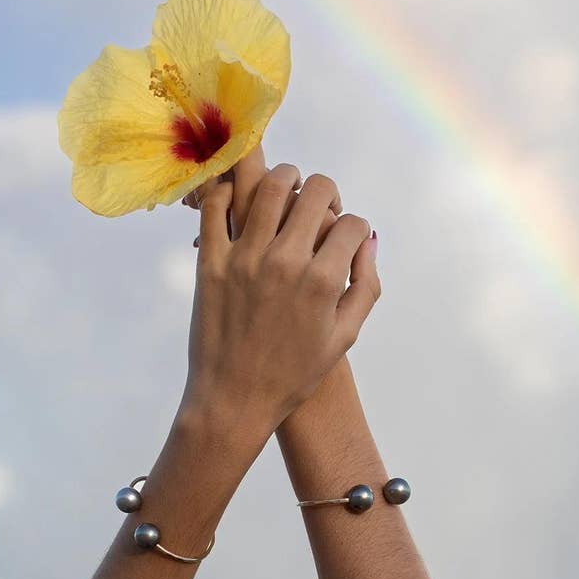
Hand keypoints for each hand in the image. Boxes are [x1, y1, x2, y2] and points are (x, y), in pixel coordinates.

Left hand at [178, 162, 379, 450]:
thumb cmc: (293, 374)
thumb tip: (368, 241)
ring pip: (269, 186)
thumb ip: (365, 286)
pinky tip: (239, 197)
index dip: (355, 227)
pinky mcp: (210, 263)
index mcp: (322, 281)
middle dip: (327, 192)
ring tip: (287, 190)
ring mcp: (245, 259)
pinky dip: (227, 191)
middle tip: (320, 208)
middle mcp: (286, 262)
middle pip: (316, 191)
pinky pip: (215, 208)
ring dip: (285, 178)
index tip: (346, 237)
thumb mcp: (343, 336)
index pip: (352, 223)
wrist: (234, 401)